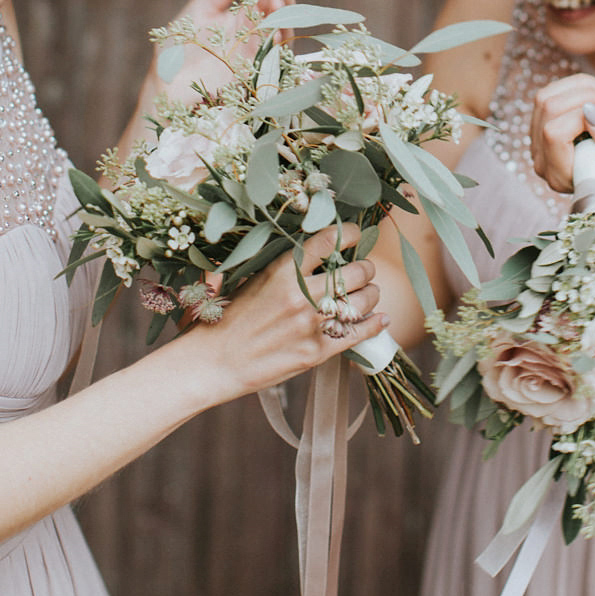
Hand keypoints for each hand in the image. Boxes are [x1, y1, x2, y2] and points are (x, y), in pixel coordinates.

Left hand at [128, 0, 295, 125]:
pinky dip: (276, 47)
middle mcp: (257, 38)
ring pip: (283, 36)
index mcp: (246, 19)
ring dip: (283, 19)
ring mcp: (258, 59)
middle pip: (283, 16)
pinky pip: (274, 63)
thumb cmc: (178, 48)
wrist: (163, 87)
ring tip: (276, 0)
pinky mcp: (256, 80)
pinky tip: (274, 31)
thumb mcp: (201, 7)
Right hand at [194, 225, 385, 398]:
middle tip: (361, 270)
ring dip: (370, 294)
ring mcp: (312, 325)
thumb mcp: (251, 279)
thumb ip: (284, 265)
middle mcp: (302, 295)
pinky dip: (375, 324)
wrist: (214, 362)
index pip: (329, 240)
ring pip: (364, 300)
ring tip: (365, 294)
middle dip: (365, 268)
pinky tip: (380, 319)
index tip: (354, 234)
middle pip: (357, 270)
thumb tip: (316, 248)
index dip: (349, 233)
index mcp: (283, 271)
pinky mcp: (317, 352)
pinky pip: (359, 334)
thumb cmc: (227, 318)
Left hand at [529, 73, 594, 196]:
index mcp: (560, 176)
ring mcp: (538, 142)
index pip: (555, 133)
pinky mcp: (542, 125)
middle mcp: (543, 160)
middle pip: (548, 109)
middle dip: (585, 95)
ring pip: (545, 97)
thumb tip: (591, 111)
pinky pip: (549, 94)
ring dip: (580, 86)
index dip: (582, 115)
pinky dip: (576, 85)